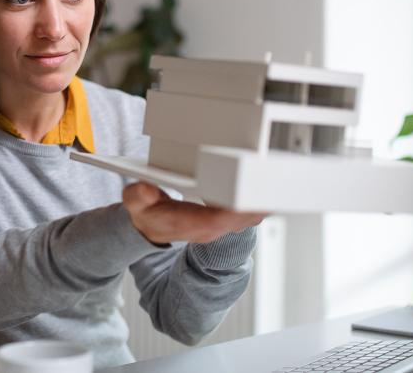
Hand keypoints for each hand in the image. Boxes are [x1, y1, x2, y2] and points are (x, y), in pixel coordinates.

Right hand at [123, 182, 268, 244]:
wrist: (151, 227)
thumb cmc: (148, 214)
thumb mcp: (136, 204)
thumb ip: (138, 196)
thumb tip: (145, 188)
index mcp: (190, 224)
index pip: (217, 219)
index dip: (235, 210)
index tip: (250, 199)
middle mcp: (209, 228)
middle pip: (241, 218)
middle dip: (258, 204)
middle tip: (275, 183)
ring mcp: (219, 226)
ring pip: (249, 218)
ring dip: (262, 204)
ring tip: (277, 184)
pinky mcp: (224, 220)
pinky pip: (248, 214)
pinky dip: (258, 204)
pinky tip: (267, 191)